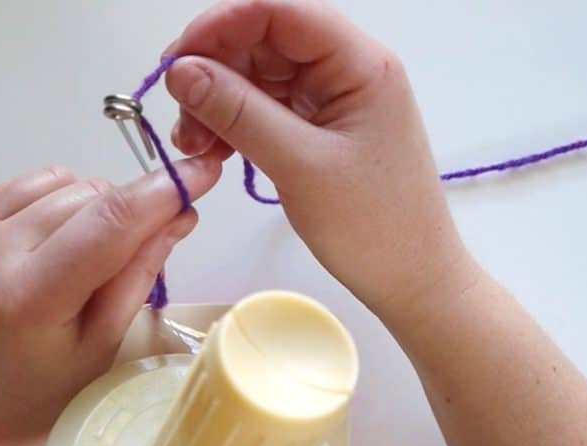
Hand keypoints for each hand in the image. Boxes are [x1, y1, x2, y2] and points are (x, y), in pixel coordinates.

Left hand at [0, 157, 221, 445]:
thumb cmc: (42, 398)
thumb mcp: (102, 343)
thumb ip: (139, 272)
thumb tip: (181, 210)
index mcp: (28, 296)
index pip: (109, 221)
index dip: (163, 190)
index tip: (204, 171)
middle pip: (85, 195)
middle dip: (126, 212)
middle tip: (134, 252)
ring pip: (56, 182)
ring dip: (88, 205)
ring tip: (86, 255)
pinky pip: (19, 186)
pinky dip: (51, 200)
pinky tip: (54, 240)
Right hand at [165, 0, 475, 325]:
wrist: (411, 278)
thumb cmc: (373, 227)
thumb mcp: (299, 166)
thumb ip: (239, 112)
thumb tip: (181, 71)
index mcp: (359, 63)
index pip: (279, 10)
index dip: (220, 25)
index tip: (175, 62)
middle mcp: (346, 68)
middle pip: (263, 39)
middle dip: (213, 70)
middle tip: (181, 119)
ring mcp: (332, 98)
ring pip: (258, 75)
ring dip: (217, 102)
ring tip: (194, 146)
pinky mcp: (319, 127)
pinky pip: (265, 108)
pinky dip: (232, 124)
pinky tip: (214, 151)